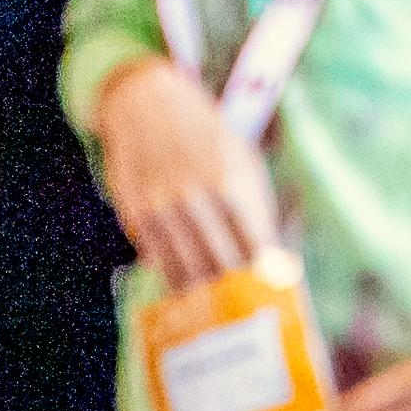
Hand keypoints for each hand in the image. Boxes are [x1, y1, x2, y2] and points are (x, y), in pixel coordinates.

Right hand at [95, 56, 280, 290]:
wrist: (149, 103)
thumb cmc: (208, 140)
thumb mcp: (244, 164)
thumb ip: (259, 213)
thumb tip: (274, 270)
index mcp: (232, 183)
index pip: (255, 251)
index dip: (264, 279)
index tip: (269, 295)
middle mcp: (195, 197)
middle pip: (222, 269)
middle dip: (235, 292)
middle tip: (242, 307)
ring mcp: (162, 207)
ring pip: (186, 275)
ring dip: (202, 292)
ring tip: (214, 301)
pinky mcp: (136, 214)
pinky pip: (158, 262)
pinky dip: (172, 273)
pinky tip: (183, 277)